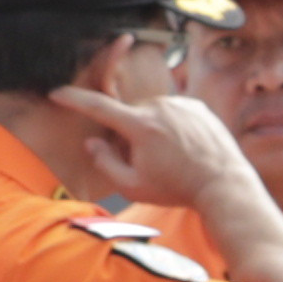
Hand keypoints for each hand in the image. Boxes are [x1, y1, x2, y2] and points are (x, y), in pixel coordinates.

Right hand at [48, 81, 261, 220]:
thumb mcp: (133, 187)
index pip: (97, 106)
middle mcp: (160, 107)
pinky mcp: (198, 106)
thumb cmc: (178, 189)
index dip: (73, 98)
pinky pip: (174, 113)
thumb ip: (105, 164)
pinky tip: (186, 147)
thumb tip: (93, 143)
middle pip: (130, 117)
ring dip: (154, 130)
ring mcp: (181, 104)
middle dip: (131, 135)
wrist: (225, 185)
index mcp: (140, 125)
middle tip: (151, 161)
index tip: (57, 92)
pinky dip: (173, 126)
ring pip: (153, 114)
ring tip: (174, 156)